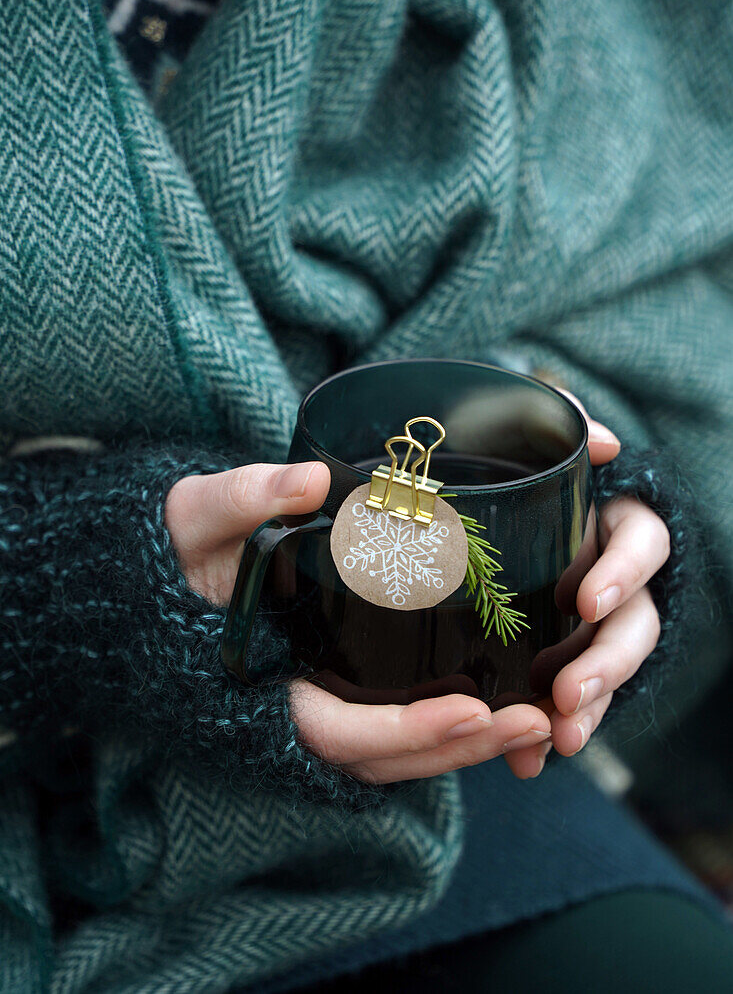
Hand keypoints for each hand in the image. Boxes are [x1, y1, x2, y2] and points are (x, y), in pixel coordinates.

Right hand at [165, 402, 668, 784]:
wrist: (188, 563)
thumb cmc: (188, 546)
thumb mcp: (200, 515)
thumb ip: (244, 498)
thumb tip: (311, 480)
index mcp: (265, 680)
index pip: (336, 731)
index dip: (402, 733)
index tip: (471, 709)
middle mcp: (301, 704)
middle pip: (390, 757)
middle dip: (462, 748)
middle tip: (535, 721)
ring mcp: (330, 699)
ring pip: (406, 749)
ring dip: (474, 742)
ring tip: (543, 716)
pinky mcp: (353, 681)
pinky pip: (407, 718)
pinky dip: (457, 720)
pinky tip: (511, 694)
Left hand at [502, 395, 669, 780]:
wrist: (476, 519)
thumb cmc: (510, 476)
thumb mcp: (527, 446)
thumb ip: (565, 432)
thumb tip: (607, 440)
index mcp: (613, 527)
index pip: (643, 544)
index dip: (623, 573)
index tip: (586, 602)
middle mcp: (614, 578)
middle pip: (636, 625)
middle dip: (608, 663)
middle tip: (569, 695)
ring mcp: (593, 623)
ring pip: (610, 671)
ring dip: (590, 707)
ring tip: (559, 742)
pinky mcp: (565, 658)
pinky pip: (570, 701)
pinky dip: (550, 732)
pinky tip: (527, 762)